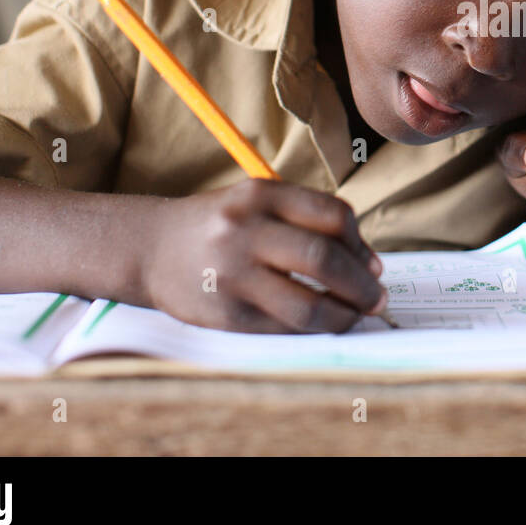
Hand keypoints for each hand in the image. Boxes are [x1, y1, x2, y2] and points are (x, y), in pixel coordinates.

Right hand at [140, 179, 387, 332]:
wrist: (148, 248)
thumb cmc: (219, 225)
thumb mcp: (257, 202)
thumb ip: (307, 222)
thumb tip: (368, 264)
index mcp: (261, 194)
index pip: (333, 216)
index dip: (361, 244)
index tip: (373, 264)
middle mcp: (246, 230)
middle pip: (324, 260)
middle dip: (361, 285)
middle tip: (377, 298)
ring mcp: (233, 274)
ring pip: (308, 305)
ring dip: (344, 315)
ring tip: (357, 316)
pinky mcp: (225, 314)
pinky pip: (283, 328)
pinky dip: (312, 330)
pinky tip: (322, 326)